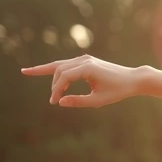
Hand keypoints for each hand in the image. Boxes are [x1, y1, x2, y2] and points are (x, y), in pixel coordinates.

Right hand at [21, 55, 139, 107]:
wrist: (133, 79)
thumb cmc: (118, 90)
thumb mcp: (99, 100)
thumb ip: (79, 101)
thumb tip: (60, 102)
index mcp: (87, 68)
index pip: (64, 77)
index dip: (56, 90)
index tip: (55, 102)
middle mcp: (84, 60)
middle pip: (59, 69)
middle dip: (52, 84)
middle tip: (52, 100)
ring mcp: (85, 59)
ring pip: (61, 64)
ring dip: (48, 72)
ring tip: (28, 72)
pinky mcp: (87, 61)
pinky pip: (67, 65)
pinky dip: (57, 70)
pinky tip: (47, 72)